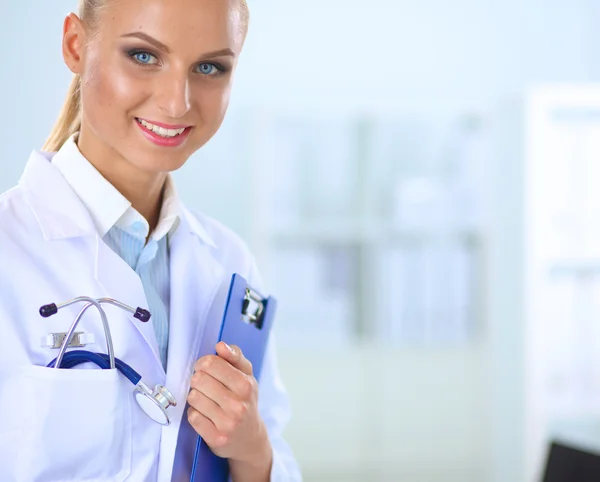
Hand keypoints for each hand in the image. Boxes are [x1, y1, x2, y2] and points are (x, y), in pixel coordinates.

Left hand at [187, 342, 271, 468]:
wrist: (250, 438)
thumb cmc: (245, 400)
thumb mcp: (247, 375)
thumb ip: (235, 356)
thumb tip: (220, 345)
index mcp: (245, 384)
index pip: (211, 363)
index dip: (203, 364)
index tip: (205, 368)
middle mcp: (238, 404)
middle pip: (199, 379)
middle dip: (198, 380)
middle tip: (204, 385)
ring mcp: (227, 423)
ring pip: (193, 398)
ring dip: (196, 397)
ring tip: (205, 400)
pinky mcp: (216, 438)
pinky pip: (192, 416)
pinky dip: (195, 414)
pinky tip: (204, 415)